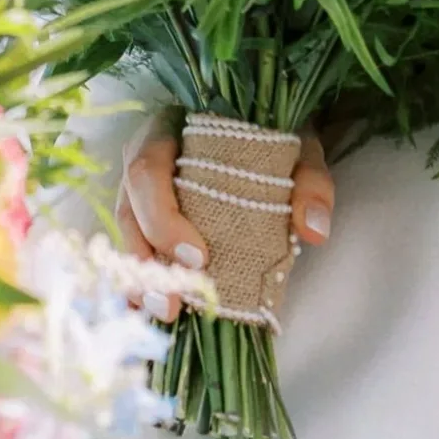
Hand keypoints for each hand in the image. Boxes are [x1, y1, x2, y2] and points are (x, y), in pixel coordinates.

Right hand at [117, 114, 336, 320]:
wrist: (268, 125)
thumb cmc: (275, 134)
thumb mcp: (297, 146)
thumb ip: (309, 180)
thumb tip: (313, 230)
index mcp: (171, 128)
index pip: (147, 169)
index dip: (163, 216)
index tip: (200, 256)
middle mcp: (144, 157)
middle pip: (129, 209)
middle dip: (148, 260)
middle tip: (175, 301)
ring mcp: (138, 189)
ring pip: (125, 234)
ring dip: (141, 278)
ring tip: (167, 312)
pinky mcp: (142, 215)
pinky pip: (127, 247)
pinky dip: (134, 279)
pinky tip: (140, 310)